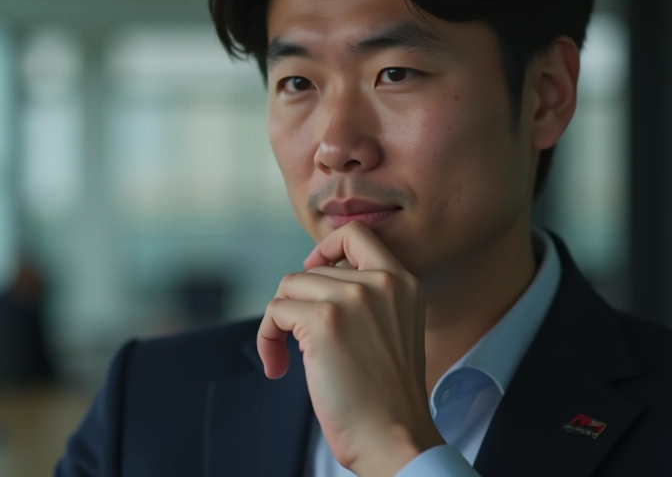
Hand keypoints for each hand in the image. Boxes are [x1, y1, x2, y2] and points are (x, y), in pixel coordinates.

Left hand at [258, 221, 444, 475]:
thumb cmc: (387, 398)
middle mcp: (381, 283)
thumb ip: (369, 299)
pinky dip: (267, 339)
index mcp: (403, 284)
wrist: (395, 437)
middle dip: (296, 306)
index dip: (325, 248)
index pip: (358, 234)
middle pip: (312, 271)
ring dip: (278, 323)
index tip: (311, 271)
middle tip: (297, 345)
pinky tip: (278, 369)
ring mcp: (352, 298)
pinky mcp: (324, 321)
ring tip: (285, 358)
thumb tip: (315, 280)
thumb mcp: (395, 330)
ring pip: (289, 287)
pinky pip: (275, 312)